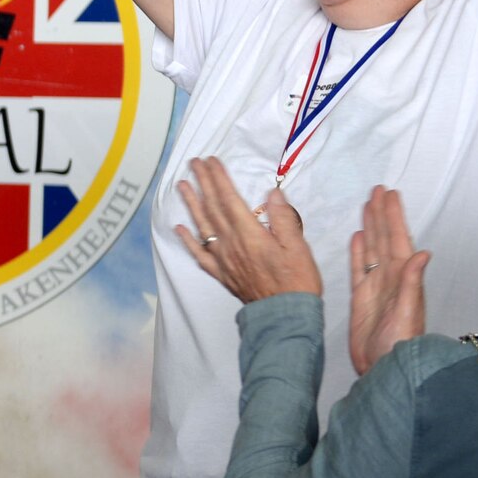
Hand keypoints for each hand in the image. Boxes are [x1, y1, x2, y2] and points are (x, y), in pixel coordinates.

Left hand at [174, 157, 322, 302]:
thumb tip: (272, 193)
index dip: (219, 178)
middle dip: (203, 183)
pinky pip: (199, 254)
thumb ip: (283, 218)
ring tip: (182, 185)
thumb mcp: (298, 246)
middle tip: (193, 163)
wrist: (285, 316)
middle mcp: (231, 244)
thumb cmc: (296, 281)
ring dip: (191, 204)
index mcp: (250, 234)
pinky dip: (187, 240)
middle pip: (213, 207)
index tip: (210, 161)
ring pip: (202, 226)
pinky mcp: (221, 274)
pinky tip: (179, 228)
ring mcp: (223, 259)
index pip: (229, 199)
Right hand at [348, 185, 427, 376]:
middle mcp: (391, 278)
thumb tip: (422, 252)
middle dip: (382, 214)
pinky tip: (358, 237)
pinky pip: (360, 268)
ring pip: (373, 249)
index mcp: (403, 278)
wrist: (384, 370)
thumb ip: (413, 284)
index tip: (389, 194)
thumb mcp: (408, 313)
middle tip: (378, 190)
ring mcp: (376, 287)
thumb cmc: (399, 345)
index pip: (398, 240)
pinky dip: (359, 251)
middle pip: (385, 238)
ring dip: (371, 227)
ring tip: (367, 206)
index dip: (393, 217)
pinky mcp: (362, 298)